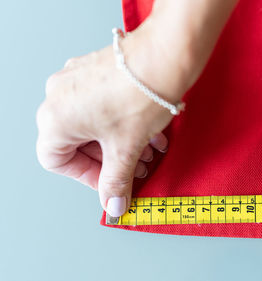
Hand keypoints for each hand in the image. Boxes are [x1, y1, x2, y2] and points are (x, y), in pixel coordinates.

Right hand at [36, 0, 238, 216]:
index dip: (87, 177)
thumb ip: (116, 181)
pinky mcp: (95, 70)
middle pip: (77, 143)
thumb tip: (113, 205)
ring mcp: (77, 79)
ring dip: (121, 144)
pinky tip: (151, 133)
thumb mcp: (126, 148)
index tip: (112, 184)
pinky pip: (102, 105)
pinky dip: (123, 124)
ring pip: (94, 125)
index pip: (57, 161)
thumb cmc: (141, 95)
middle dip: (112, 161)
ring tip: (149, 152)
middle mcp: (59, 96)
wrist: (165, 57)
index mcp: (56, 118)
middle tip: (136, 169)